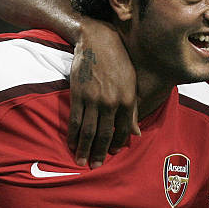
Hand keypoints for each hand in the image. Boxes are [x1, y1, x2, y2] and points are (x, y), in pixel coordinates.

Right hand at [68, 17, 139, 167]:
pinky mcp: (78, 94)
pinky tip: (71, 143)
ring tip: (81, 161)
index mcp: (127, 99)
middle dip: (99, 152)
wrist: (97, 41)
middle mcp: (111, 102)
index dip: (117, 144)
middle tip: (95, 166)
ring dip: (84, 148)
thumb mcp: (131, 83)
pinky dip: (72, 134)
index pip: (122, 130)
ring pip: (88, 130)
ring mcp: (93, 99)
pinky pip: (75, 119)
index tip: (112, 154)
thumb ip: (133, 110)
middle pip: (104, 134)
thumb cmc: (119, 61)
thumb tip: (137, 133)